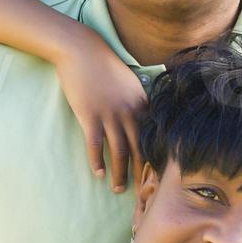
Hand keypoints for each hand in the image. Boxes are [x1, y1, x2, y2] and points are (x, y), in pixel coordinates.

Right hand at [53, 33, 145, 192]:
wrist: (81, 50)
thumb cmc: (104, 65)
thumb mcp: (129, 82)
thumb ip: (137, 101)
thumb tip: (142, 117)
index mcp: (142, 104)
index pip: (153, 137)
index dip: (157, 157)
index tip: (159, 175)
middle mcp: (130, 112)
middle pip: (140, 149)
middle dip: (142, 173)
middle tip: (144, 192)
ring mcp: (109, 114)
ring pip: (119, 151)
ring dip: (119, 173)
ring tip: (119, 189)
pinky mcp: (89, 116)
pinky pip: (95, 144)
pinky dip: (97, 160)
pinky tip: (98, 174)